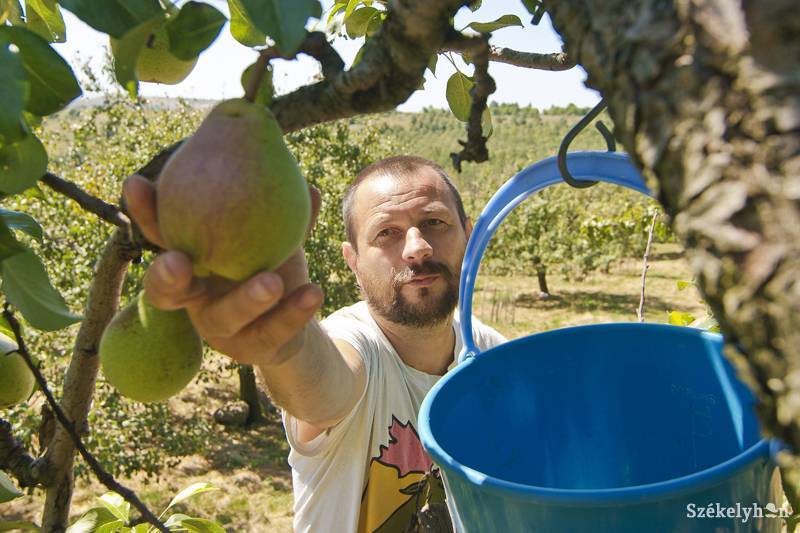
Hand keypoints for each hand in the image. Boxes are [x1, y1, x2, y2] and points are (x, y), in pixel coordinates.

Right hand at [122, 174, 323, 366]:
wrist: (293, 318)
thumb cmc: (270, 264)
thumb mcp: (271, 236)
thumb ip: (281, 213)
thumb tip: (307, 184)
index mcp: (191, 265)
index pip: (160, 237)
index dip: (145, 214)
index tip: (136, 184)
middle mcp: (195, 299)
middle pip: (167, 292)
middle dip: (167, 278)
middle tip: (177, 261)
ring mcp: (221, 329)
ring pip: (226, 317)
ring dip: (247, 299)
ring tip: (273, 282)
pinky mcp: (252, 349)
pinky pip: (273, 331)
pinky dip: (294, 313)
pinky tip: (313, 292)